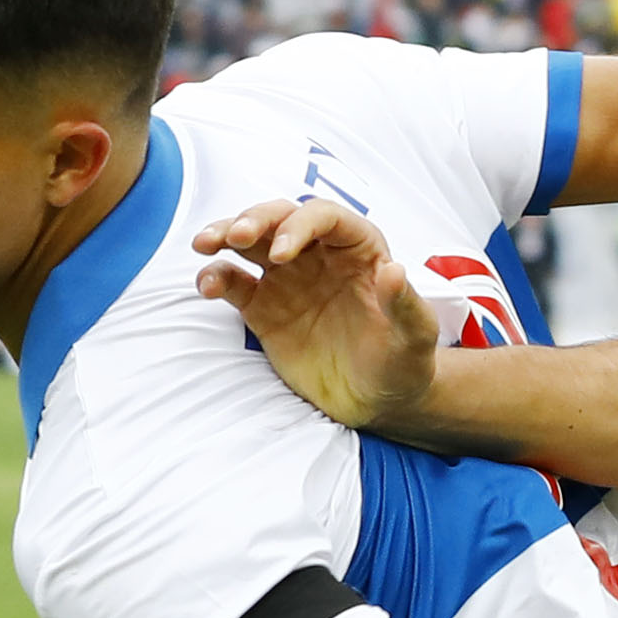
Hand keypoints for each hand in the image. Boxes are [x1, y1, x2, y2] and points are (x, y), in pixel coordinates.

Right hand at [191, 195, 436, 429]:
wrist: (377, 400)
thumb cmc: (403, 363)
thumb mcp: (414, 339)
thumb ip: (405, 306)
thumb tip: (393, 271)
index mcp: (358, 249)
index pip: (325, 217)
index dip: (300, 226)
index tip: (280, 253)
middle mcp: (319, 254)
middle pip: (281, 217)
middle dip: (255, 220)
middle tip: (234, 237)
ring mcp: (288, 278)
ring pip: (251, 241)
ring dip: (224, 235)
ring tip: (204, 245)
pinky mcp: (264, 307)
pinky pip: (235, 283)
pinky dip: (216, 278)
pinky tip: (206, 286)